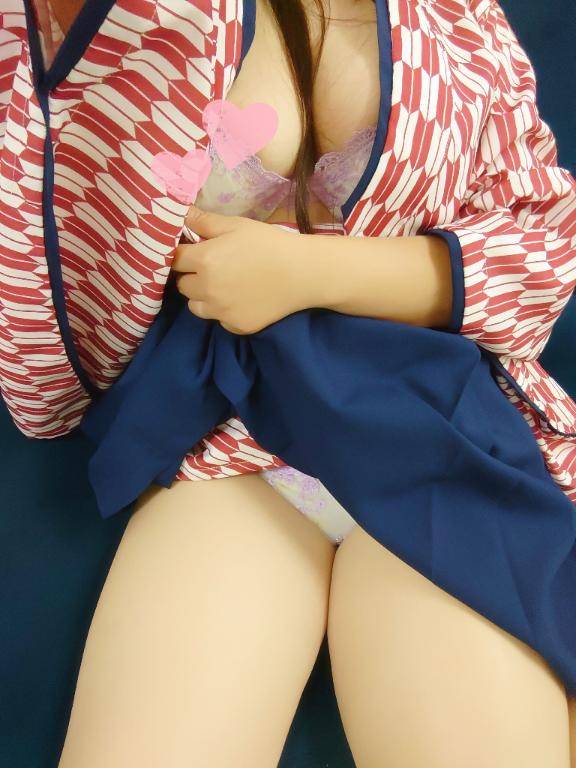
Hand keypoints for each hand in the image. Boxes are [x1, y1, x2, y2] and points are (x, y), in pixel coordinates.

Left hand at [171, 205, 317, 333]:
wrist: (302, 273)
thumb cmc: (269, 243)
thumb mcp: (236, 225)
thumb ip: (204, 221)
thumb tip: (180, 214)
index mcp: (204, 261)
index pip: (175, 259)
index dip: (182, 254)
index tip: (192, 252)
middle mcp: (207, 289)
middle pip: (182, 285)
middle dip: (191, 276)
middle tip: (212, 268)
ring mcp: (221, 312)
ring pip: (196, 306)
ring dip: (203, 296)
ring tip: (224, 285)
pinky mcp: (236, 326)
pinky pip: (219, 319)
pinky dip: (224, 311)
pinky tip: (241, 299)